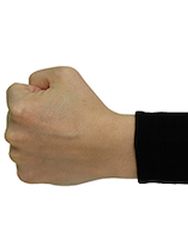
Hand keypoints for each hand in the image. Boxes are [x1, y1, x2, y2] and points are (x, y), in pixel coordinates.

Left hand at [5, 66, 135, 184]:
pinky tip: (59, 152)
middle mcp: (15, 134)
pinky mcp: (28, 174)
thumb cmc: (92, 115)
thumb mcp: (67, 75)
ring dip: (36, 136)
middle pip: (16, 117)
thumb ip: (39, 76)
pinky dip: (40, 157)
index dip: (39, 94)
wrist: (109, 146)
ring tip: (63, 137)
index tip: (59, 104)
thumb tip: (30, 87)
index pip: (16, 91)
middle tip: (63, 121)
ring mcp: (20, 157)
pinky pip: (27, 160)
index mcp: (20, 109)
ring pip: (22, 138)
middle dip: (35, 116)